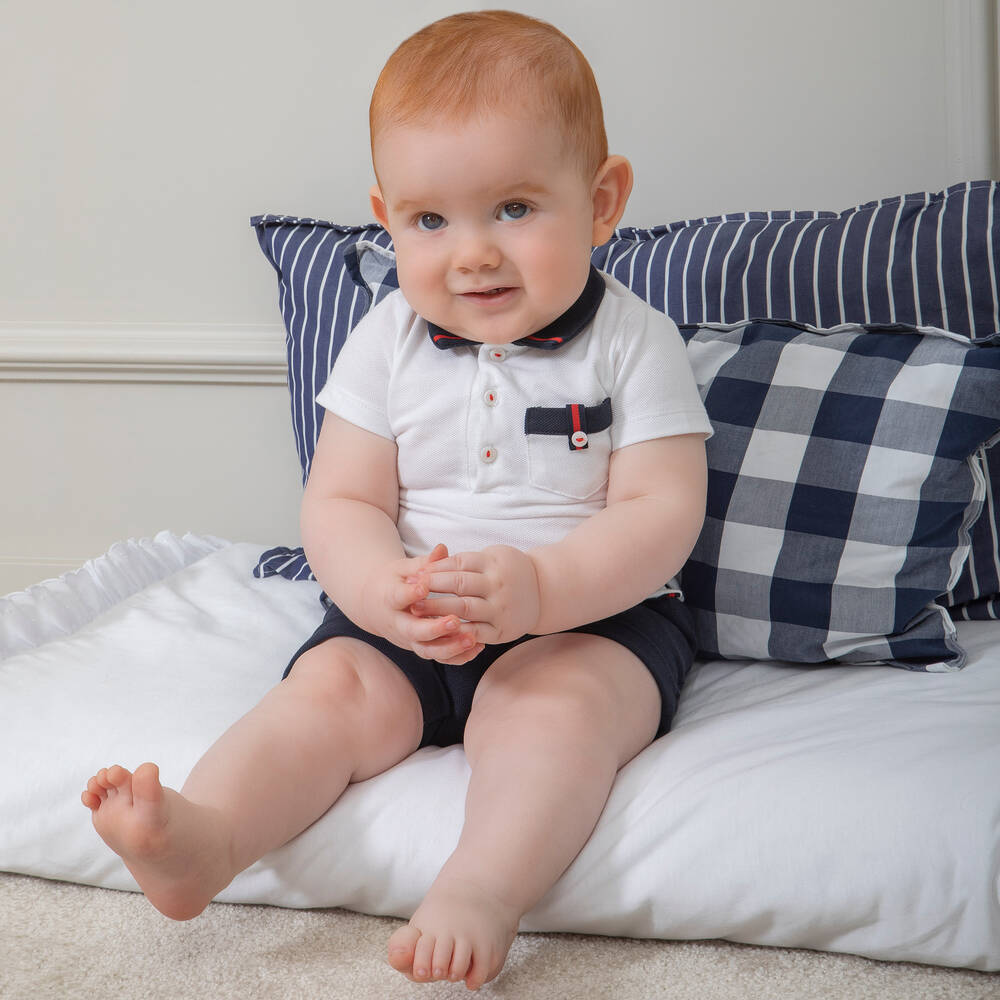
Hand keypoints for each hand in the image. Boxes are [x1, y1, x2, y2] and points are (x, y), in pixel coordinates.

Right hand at [360, 544, 484, 663]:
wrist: (376, 606)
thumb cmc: (395, 582)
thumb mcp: (404, 568)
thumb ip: (425, 563)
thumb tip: (442, 549)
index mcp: (390, 599)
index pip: (398, 597)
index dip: (410, 593)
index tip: (424, 587)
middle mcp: (398, 623)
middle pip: (414, 632)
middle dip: (434, 629)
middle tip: (455, 621)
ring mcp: (410, 639)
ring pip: (427, 650)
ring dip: (450, 648)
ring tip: (473, 639)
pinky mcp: (422, 647)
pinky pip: (440, 658)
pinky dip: (459, 656)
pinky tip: (478, 646)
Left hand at [409, 545, 540, 644]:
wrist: (545, 590)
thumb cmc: (510, 570)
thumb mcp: (493, 556)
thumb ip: (467, 560)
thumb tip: (433, 561)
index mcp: (493, 563)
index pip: (458, 564)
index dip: (434, 568)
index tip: (414, 573)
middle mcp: (497, 584)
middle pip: (459, 584)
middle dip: (431, 587)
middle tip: (409, 590)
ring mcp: (500, 607)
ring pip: (464, 608)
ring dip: (438, 609)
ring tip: (416, 610)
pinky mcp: (502, 629)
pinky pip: (476, 632)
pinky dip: (456, 632)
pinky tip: (438, 630)